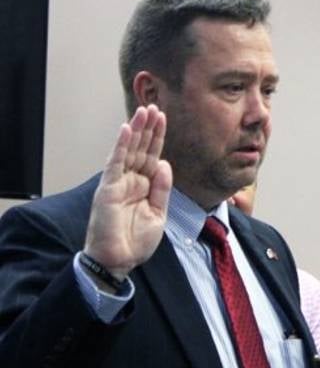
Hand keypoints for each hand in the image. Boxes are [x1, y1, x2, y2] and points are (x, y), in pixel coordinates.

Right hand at [84, 105, 171, 278]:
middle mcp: (130, 181)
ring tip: (143, 110)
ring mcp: (118, 183)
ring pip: (128, 151)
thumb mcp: (159, 213)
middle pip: (141, 148)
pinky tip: (126, 130)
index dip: (158, 138)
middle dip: (148, 128)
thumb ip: (162, 189)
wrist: (119, 261)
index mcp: (144, 186)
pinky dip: (120, 146)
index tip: (163, 118)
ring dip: (136, 130)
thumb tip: (164, 163)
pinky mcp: (108, 189)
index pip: (152, 156)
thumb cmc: (136, 241)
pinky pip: (115, 163)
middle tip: (154, 106)